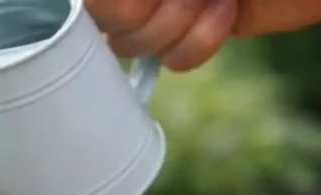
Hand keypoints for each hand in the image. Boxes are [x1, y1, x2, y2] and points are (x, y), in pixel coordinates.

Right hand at [88, 0, 320, 70]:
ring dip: (184, 23)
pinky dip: (201, 44)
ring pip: (136, 45)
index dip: (110, 6)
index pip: (93, 1)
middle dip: (154, 12)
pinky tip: (227, 13)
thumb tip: (102, 7)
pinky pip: (171, 62)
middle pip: (109, 18)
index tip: (131, 7)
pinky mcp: (193, 33)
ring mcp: (166, 6)